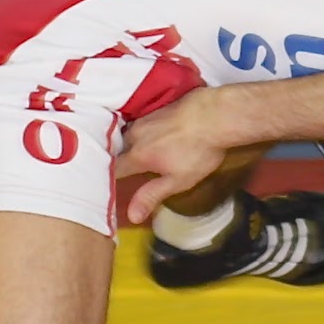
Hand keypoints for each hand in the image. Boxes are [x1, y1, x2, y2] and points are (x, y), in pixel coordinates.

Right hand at [118, 89, 228, 222]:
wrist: (216, 114)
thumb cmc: (198, 151)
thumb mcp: (178, 180)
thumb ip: (151, 195)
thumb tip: (131, 216)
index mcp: (137, 154)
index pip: (113, 168)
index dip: (109, 177)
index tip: (107, 185)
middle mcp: (135, 134)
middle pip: (118, 149)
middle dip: (116, 159)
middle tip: (119, 170)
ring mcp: (145, 118)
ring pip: (128, 133)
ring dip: (127, 143)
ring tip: (129, 153)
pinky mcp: (156, 108)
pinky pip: (140, 122)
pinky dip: (140, 131)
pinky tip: (149, 135)